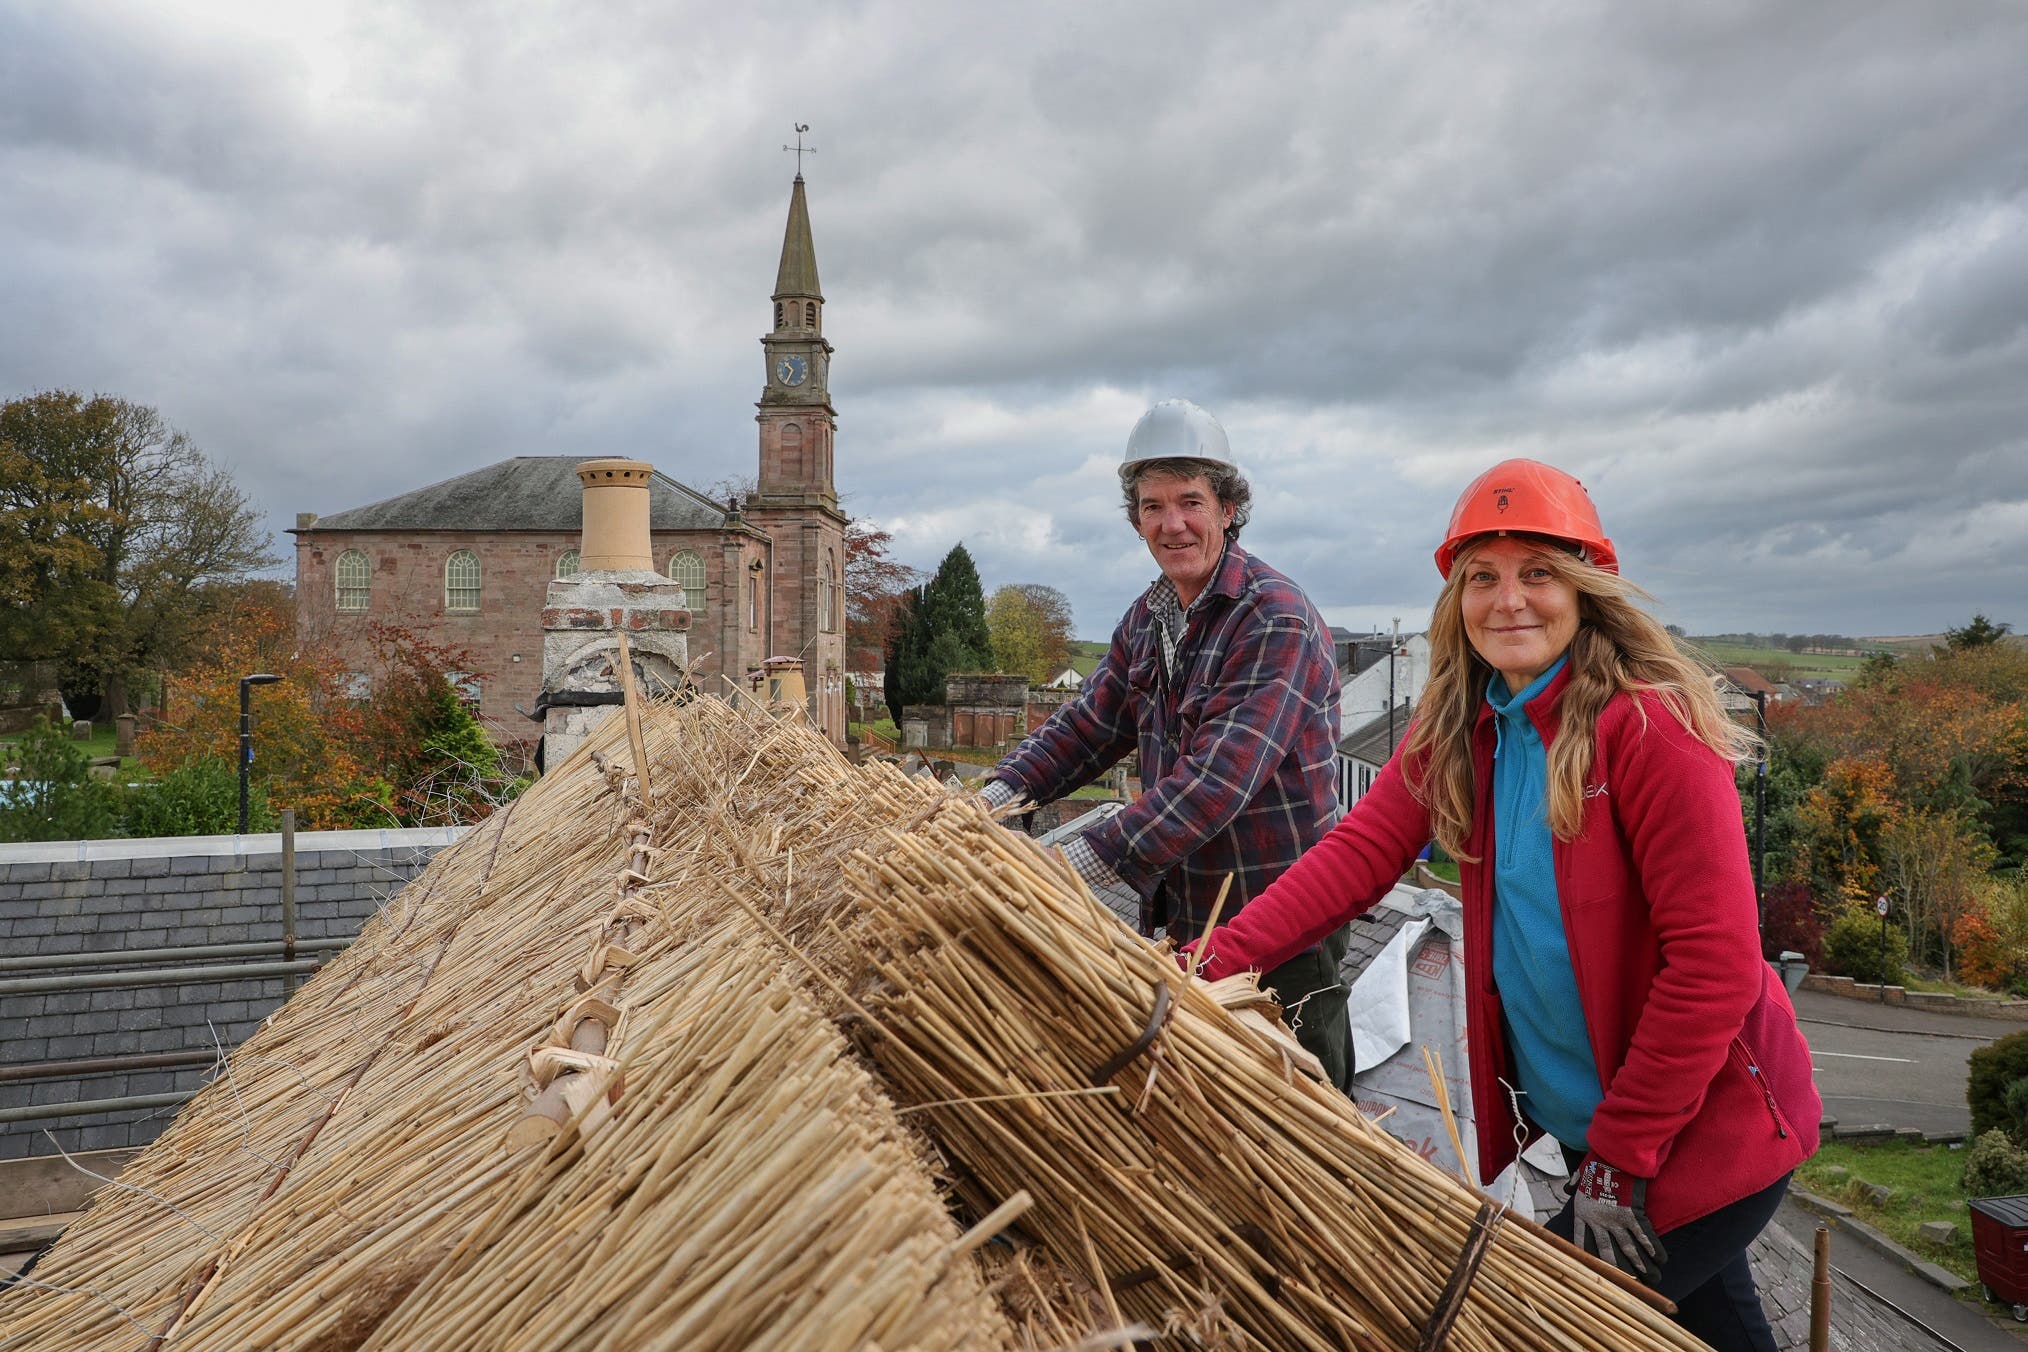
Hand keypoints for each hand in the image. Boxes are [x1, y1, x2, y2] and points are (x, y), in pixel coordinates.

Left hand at [1570, 1155, 1666, 1280]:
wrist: (1612, 1155)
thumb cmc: (1595, 1163)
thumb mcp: (1579, 1174)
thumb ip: (1574, 1183)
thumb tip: (1568, 1187)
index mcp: (1583, 1211)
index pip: (1582, 1239)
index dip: (1586, 1255)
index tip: (1591, 1269)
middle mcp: (1599, 1220)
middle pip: (1607, 1250)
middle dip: (1617, 1269)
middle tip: (1625, 1285)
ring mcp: (1616, 1219)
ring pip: (1628, 1247)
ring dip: (1639, 1264)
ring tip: (1649, 1279)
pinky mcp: (1632, 1213)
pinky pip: (1643, 1234)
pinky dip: (1653, 1247)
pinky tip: (1660, 1259)